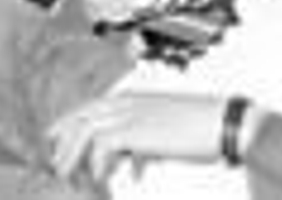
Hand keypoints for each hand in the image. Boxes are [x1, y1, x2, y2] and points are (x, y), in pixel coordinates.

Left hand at [47, 91, 229, 185]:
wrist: (226, 124)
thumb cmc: (202, 131)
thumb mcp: (165, 137)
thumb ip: (143, 148)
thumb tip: (132, 168)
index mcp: (131, 99)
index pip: (88, 110)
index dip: (70, 126)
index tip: (56, 143)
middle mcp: (125, 102)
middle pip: (79, 119)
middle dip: (63, 142)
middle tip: (55, 165)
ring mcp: (128, 114)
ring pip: (84, 133)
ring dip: (73, 156)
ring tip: (68, 177)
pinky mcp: (134, 130)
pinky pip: (102, 148)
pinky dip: (98, 166)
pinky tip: (101, 181)